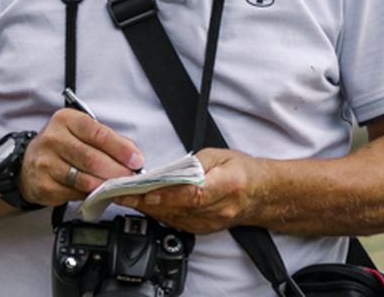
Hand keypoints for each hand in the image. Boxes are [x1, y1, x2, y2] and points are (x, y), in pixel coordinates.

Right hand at [18, 108, 144, 206]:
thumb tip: (133, 154)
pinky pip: (75, 194)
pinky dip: (91, 195)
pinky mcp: (44, 186)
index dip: (121, 148)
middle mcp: (53, 139)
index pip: (98, 133)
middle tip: (130, 177)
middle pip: (93, 158)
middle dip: (117, 170)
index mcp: (65, 120)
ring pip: (86, 179)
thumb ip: (108, 140)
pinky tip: (97, 191)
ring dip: (107, 185)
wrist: (28, 164)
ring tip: (117, 185)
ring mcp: (46, 164)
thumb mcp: (81, 132)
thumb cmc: (61, 145)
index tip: (136, 160)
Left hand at [114, 148, 264, 233]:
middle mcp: (219, 208)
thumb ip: (194, 163)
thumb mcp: (220, 154)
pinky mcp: (204, 229)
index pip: (195, 193)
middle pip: (179, 208)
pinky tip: (145, 207)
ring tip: (126, 198)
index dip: (170, 194)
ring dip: (149, 209)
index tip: (149, 192)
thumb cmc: (242, 171)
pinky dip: (159, 214)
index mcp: (228, 184)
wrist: (260, 194)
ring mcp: (212, 222)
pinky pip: (177, 223)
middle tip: (123, 193)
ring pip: (174, 218)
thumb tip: (170, 171)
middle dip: (148, 201)